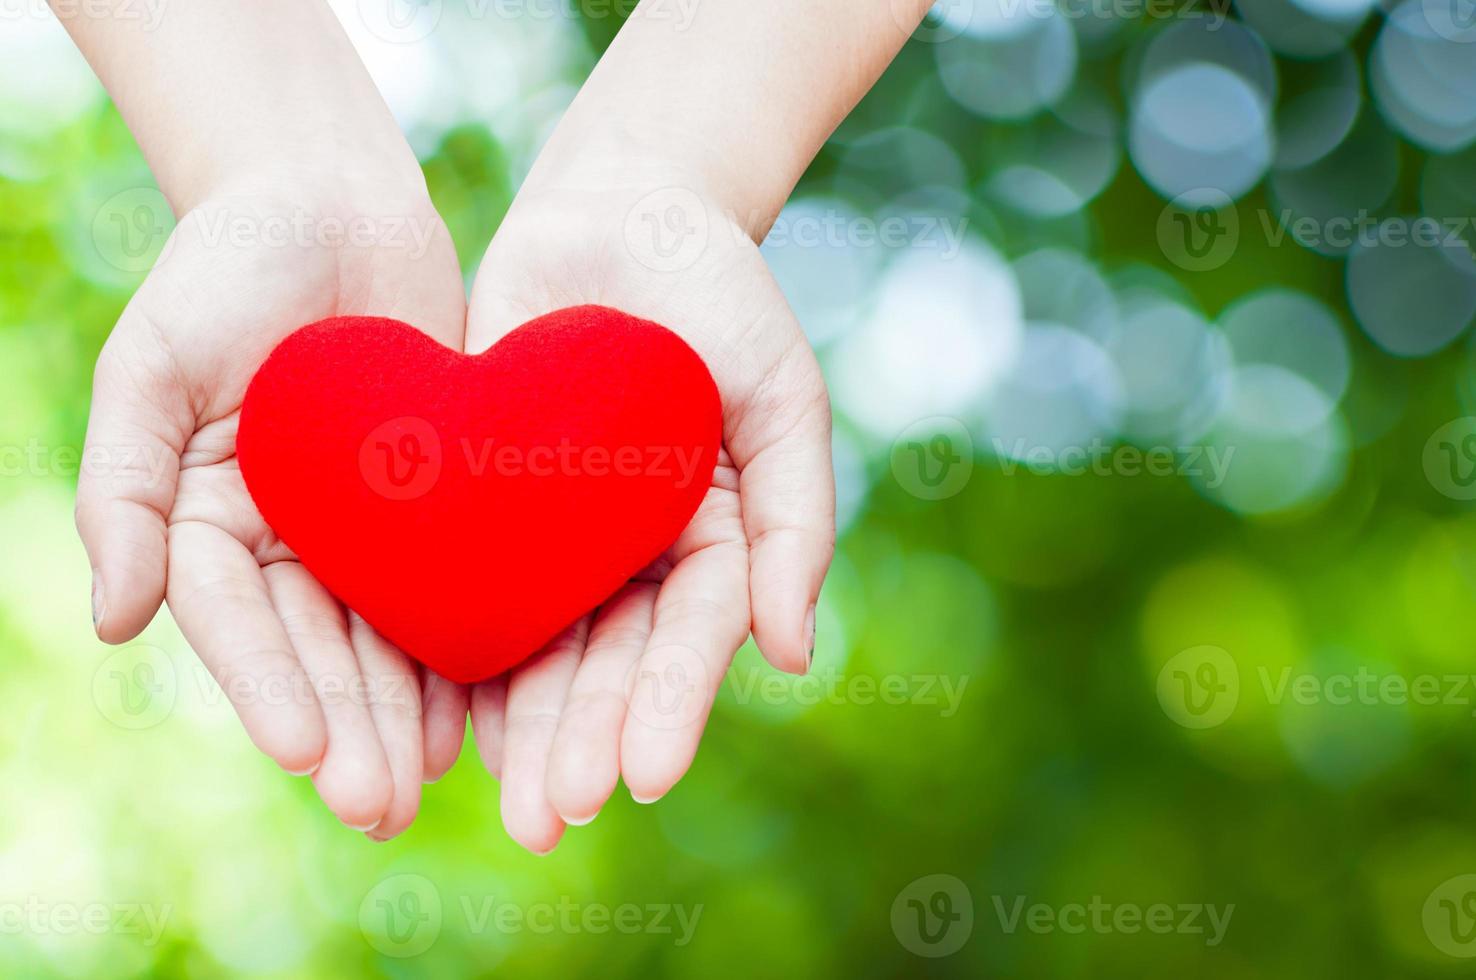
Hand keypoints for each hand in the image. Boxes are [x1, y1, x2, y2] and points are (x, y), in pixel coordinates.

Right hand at [77, 175, 467, 839]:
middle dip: (347, 729)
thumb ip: (125, 485)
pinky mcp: (434, 504)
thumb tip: (113, 623)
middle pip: (317, 649)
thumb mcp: (154, 357)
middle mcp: (286, 537)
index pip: (236, 620)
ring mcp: (362, 526)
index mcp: (208, 515)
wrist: (334, 200)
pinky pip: (450, 583)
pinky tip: (490, 709)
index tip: (302, 754)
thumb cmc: (230, 263)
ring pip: (386, 635)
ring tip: (434, 785)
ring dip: (406, 714)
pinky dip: (466, 646)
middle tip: (380, 805)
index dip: (266, 688)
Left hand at [457, 173, 835, 852]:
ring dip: (521, 724)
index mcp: (714, 540)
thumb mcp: (783, 398)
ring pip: (539, 642)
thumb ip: (796, 523)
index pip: (691, 636)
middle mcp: (635, 554)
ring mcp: (561, 534)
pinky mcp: (488, 503)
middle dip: (582, 737)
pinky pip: (467, 582)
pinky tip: (436, 715)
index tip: (645, 774)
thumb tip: (791, 655)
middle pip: (608, 661)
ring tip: (502, 802)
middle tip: (551, 818)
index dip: (669, 704)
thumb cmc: (722, 298)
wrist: (621, 211)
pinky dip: (453, 649)